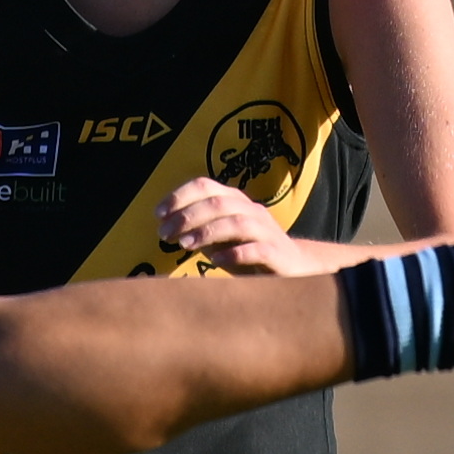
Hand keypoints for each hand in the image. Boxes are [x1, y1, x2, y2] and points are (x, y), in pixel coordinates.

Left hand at [152, 176, 303, 274]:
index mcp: (235, 201)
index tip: (158, 214)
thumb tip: (167, 225)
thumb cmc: (248, 251)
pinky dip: (234, 253)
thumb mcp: (220, 237)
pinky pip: (256, 249)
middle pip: (217, 204)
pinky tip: (216, 260)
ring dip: (206, 232)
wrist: (294, 268)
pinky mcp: (277, 254)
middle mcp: (251, 210)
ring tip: (185, 245)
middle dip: (186, 217)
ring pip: (236, 222)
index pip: (205, 186)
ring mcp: (266, 231)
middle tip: (164, 235)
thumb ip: (199, 228)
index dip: (179, 196)